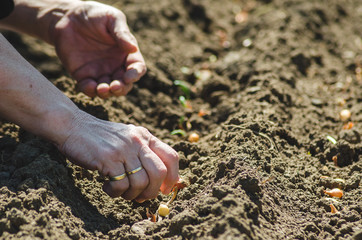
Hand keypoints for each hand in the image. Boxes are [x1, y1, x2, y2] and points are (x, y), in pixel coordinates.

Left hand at [51, 1, 145, 97]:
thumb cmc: (94, 15)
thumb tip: (133, 48)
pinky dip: (90, 91)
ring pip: (108, 90)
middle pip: (125, 84)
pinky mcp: (83, 76)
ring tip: (102, 89)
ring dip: (107, 93)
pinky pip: (89, 89)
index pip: (137, 68)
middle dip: (121, 88)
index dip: (135, 74)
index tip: (128, 76)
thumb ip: (122, 33)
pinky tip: (89, 86)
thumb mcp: (111, 18)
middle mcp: (116, 66)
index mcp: (126, 53)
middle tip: (114, 87)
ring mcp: (100, 72)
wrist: (67, 17)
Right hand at [59, 112, 178, 200]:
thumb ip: (143, 153)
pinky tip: (107, 186)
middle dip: (152, 191)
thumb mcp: (127, 138)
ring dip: (131, 194)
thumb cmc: (100, 138)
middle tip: (140, 196)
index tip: (163, 189)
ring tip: (120, 191)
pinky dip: (115, 192)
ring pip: (141, 182)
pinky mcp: (108, 159)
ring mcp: (123, 149)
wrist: (72, 126)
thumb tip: (162, 180)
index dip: (172, 177)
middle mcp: (137, 141)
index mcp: (145, 136)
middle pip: (159, 173)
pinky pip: (121, 186)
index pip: (172, 157)